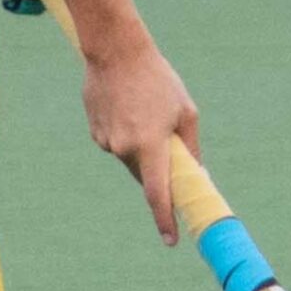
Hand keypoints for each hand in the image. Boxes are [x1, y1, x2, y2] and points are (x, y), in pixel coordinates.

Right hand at [80, 39, 199, 244]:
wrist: (115, 51)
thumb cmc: (157, 79)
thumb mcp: (185, 112)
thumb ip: (190, 148)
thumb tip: (196, 174)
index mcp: (151, 145)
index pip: (158, 193)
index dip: (165, 219)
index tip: (171, 240)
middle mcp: (124, 148)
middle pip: (145, 175)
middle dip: (157, 168)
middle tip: (165, 140)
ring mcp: (106, 141)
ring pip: (129, 158)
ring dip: (140, 147)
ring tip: (143, 111)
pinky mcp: (94, 131)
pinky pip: (115, 143)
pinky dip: (124, 134)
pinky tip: (126, 108)